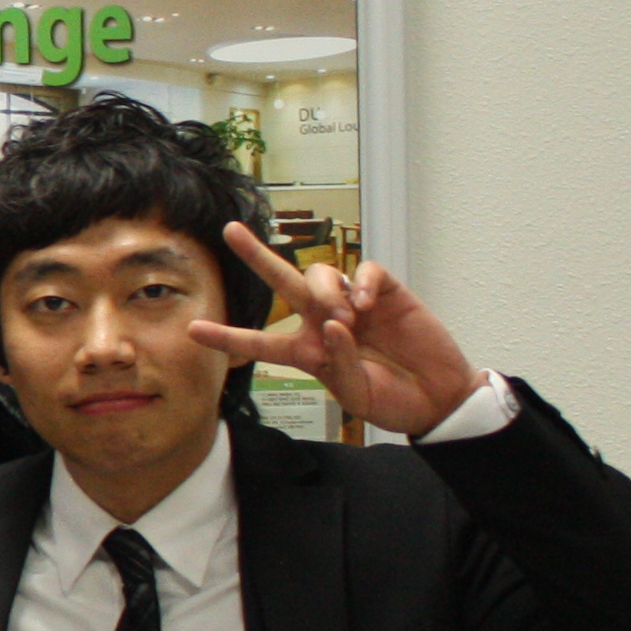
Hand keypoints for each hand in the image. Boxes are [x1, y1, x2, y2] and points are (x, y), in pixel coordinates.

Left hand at [192, 224, 485, 436]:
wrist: (437, 397)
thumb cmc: (392, 400)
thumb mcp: (357, 396)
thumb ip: (339, 365)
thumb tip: (334, 325)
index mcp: (307, 352)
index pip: (259, 342)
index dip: (228, 337)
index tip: (192, 330)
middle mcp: (323, 322)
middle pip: (283, 283)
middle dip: (256, 256)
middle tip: (231, 230)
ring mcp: (354, 304)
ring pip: (321, 274)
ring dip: (326, 291)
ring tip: (346, 318)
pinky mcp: (387, 292)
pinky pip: (366, 270)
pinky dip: (364, 281)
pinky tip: (369, 302)